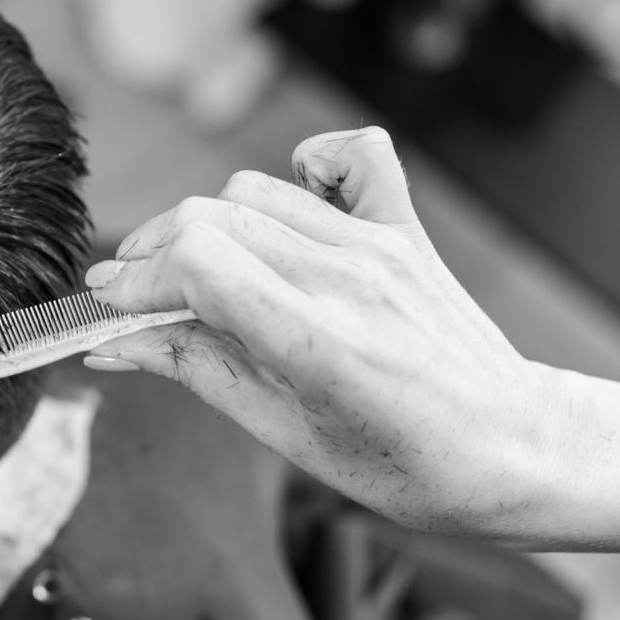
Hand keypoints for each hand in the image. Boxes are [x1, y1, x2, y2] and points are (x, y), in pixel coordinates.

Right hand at [83, 127, 562, 541]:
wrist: (513, 448)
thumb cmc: (405, 463)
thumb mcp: (284, 435)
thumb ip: (195, 370)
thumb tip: (114, 343)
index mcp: (316, 341)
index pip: (195, 262)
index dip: (133, 279)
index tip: (106, 304)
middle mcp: (346, 276)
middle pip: (208, 217)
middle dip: (150, 253)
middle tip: (132, 296)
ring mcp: (377, 245)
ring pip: (252, 191)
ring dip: (202, 224)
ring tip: (192, 271)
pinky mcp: (401, 229)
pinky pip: (348, 156)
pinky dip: (303, 165)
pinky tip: (285, 205)